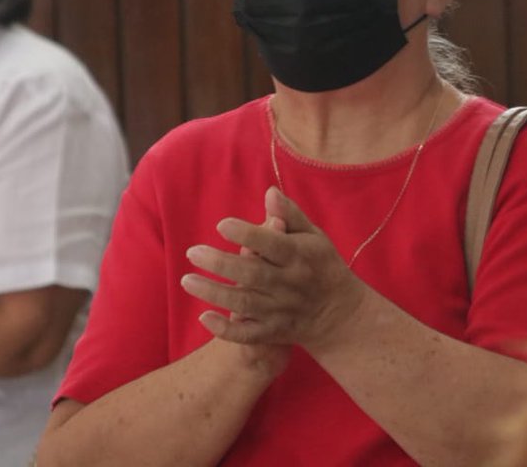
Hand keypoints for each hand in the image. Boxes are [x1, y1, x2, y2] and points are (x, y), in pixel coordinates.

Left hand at [181, 187, 366, 353]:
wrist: (340, 313)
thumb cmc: (320, 265)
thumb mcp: (313, 236)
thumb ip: (290, 215)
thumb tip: (269, 192)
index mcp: (300, 256)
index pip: (272, 244)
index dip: (247, 234)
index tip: (220, 225)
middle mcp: (289, 284)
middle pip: (252, 274)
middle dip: (220, 263)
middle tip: (192, 252)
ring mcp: (281, 311)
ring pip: (244, 303)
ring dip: (214, 293)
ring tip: (187, 280)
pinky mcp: (274, 332)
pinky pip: (248, 335)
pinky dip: (226, 330)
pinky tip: (204, 317)